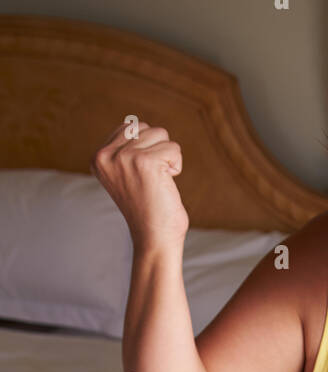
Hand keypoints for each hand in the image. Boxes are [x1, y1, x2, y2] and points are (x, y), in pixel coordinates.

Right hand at [90, 118, 189, 254]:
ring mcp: (124, 157)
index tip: (140, 177)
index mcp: (98, 158)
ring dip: (167, 159)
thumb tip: (133, 124)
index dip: (145, 149)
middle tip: (151, 181)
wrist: (154, 240)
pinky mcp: (145, 162)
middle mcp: (106, 155)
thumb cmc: (147, 209)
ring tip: (158, 183)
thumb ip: (125, 149)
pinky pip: (174, 149)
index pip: (130, 126)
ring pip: (161, 135)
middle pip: (146, 128)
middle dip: (157, 152)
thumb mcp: (126, 174)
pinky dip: (176, 167)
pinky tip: (165, 186)